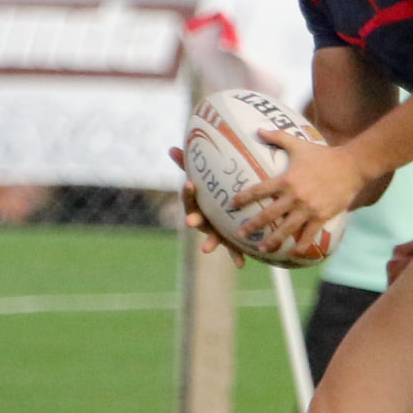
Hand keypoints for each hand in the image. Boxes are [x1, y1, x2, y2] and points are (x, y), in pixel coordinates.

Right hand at [167, 146, 244, 266]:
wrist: (234, 210)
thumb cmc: (217, 190)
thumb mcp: (206, 177)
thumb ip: (190, 165)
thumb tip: (172, 148)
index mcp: (198, 203)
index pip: (189, 196)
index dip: (188, 191)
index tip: (189, 183)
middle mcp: (204, 218)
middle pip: (197, 218)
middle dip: (194, 219)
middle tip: (190, 221)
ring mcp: (216, 230)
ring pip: (212, 236)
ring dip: (210, 242)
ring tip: (206, 249)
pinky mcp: (229, 240)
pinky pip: (232, 249)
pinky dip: (235, 256)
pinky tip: (241, 264)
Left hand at [234, 130, 365, 249]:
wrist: (351, 166)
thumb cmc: (323, 155)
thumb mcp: (299, 144)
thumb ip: (277, 137)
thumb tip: (258, 130)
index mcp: (286, 180)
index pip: (259, 190)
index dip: (244, 197)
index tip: (232, 204)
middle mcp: (295, 196)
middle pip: (268, 215)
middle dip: (252, 226)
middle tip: (240, 234)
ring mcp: (308, 209)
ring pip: (286, 229)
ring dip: (272, 240)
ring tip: (262, 248)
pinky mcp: (321, 216)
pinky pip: (308, 235)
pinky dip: (300, 245)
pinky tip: (292, 253)